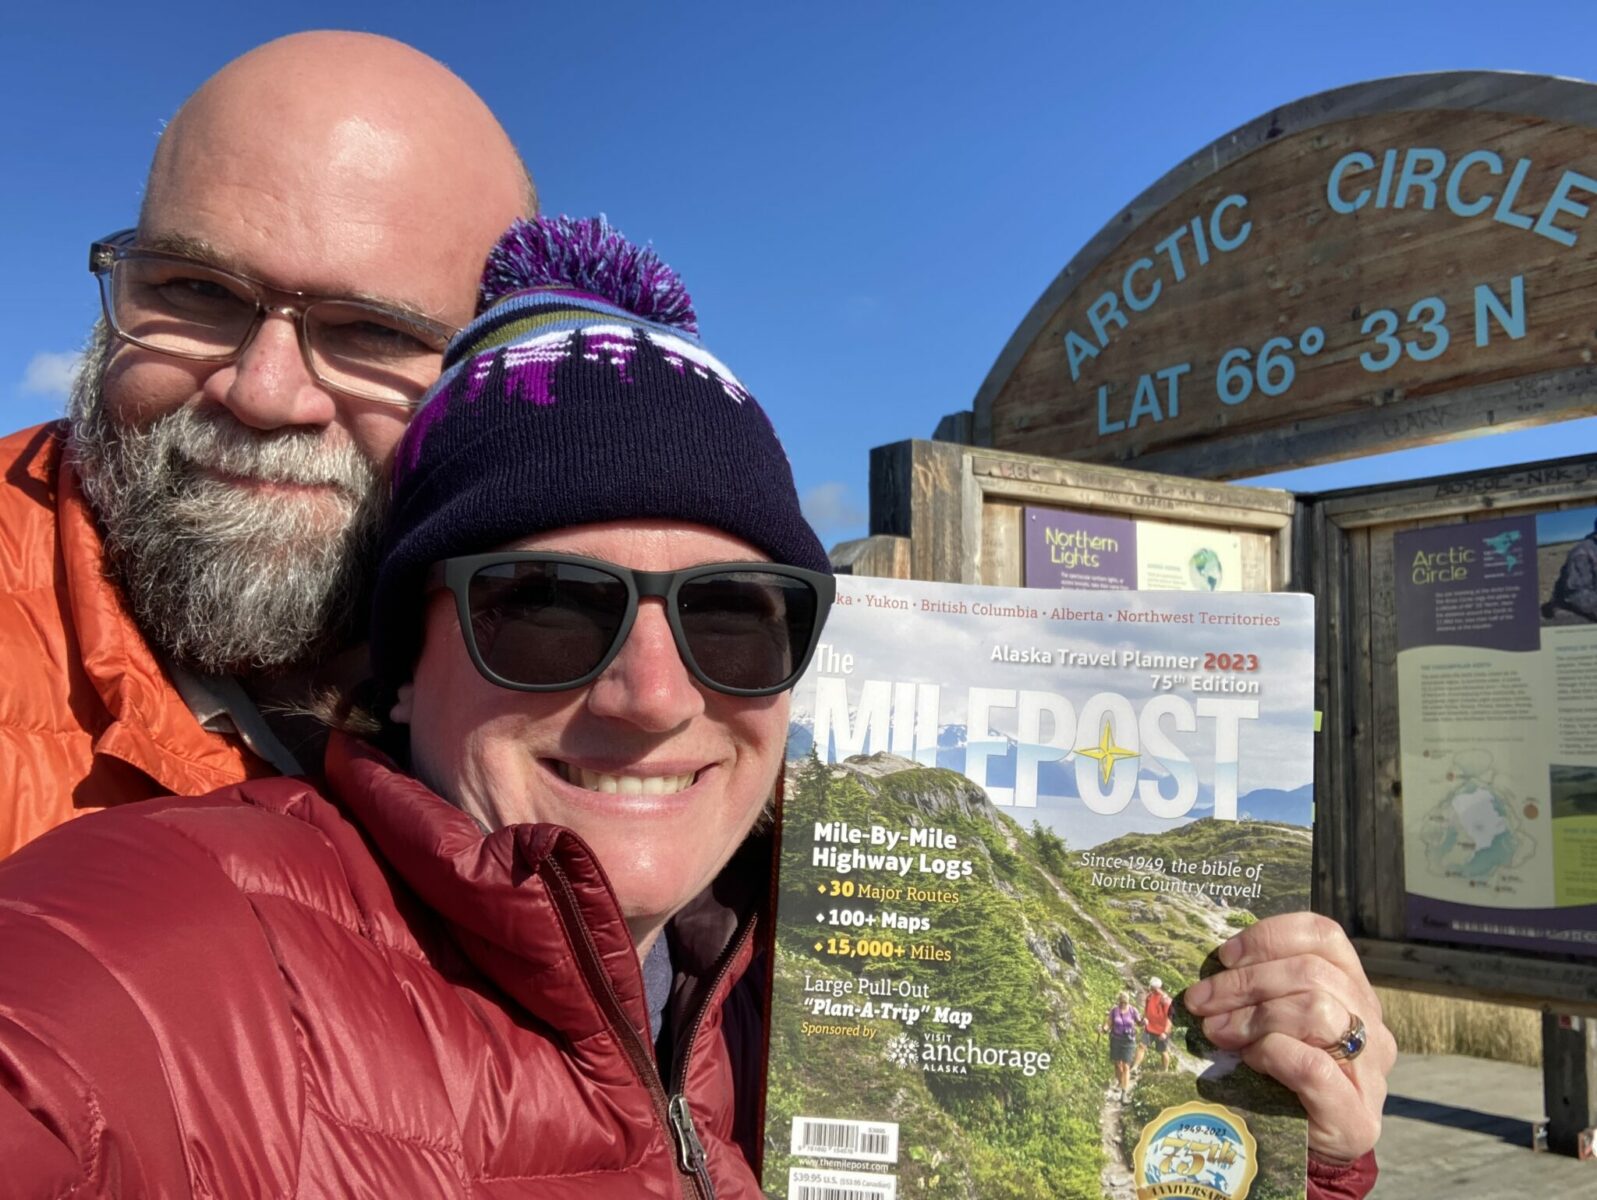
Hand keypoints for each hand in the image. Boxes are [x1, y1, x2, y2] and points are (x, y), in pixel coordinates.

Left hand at [1182, 913, 1394, 1163]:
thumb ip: (1262, 988)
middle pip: (1312, 973)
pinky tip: (1250, 1059)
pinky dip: (1272, 1053)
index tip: (1226, 955)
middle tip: (1201, 1001)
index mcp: (1352, 989)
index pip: (1324, 936)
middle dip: (1245, 982)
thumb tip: (1213, 963)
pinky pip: (1312, 1065)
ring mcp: (1371, 1072)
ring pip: (1317, 1011)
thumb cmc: (1280, 1073)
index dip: (1271, 936)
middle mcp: (1371, 1024)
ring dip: (1254, 1016)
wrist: (1305, 1147)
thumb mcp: (1274, 1018)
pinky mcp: (1357, 1117)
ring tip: (1217, 1031)